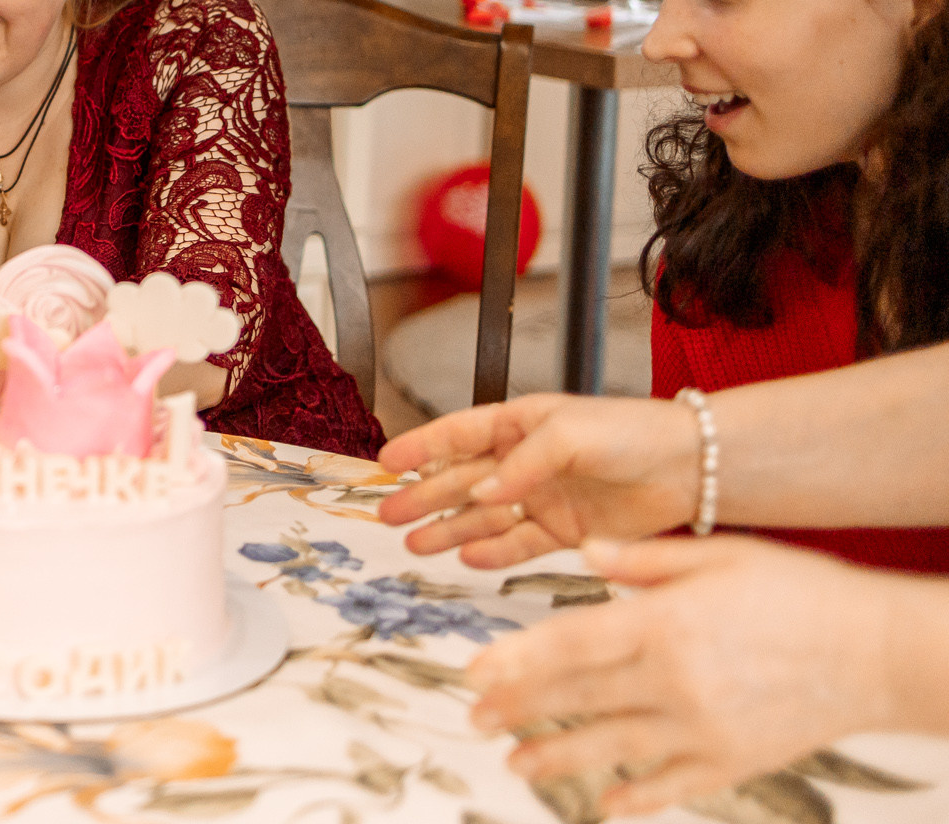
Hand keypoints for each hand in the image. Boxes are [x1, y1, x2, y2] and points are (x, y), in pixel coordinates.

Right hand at [376, 393, 700, 567]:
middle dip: (423, 497)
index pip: (457, 435)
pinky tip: (466, 558)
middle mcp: (524, 461)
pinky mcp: (566, 531)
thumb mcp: (567, 433)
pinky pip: (520, 544)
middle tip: (387, 515)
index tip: (385, 464)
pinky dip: (493, 552)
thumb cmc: (632, 432)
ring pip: (483, 517)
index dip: (420, 448)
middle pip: (461, 481)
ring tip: (415, 545)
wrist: (690, 468)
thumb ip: (520, 463)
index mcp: (519, 423)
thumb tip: (481, 492)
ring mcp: (542, 497)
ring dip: (448, 529)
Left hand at [468, 536, 897, 814]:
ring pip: (611, 747)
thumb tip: (586, 554)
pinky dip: (634, 797)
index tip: (473, 672)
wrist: (879, 651)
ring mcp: (702, 728)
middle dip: (519, 709)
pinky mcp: (732, 761)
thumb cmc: (802, 594)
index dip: (514, 661)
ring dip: (556, 756)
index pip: (569, 645)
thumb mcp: (718, 556)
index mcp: (663, 623)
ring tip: (514, 762)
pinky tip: (603, 804)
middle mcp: (674, 680)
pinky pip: (670, 785)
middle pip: (577, 698)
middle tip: (475, 718)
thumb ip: (644, 559)